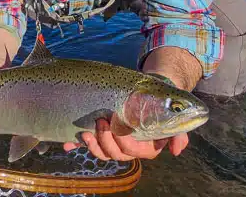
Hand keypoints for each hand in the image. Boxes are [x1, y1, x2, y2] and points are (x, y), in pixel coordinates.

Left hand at [63, 115, 189, 160]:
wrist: (150, 91)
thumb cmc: (160, 103)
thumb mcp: (173, 118)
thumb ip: (178, 134)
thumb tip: (176, 151)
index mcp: (145, 147)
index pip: (132, 151)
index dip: (122, 140)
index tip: (116, 121)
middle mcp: (129, 148)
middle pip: (114, 154)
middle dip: (105, 140)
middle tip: (101, 119)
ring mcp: (114, 143)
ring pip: (101, 153)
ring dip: (92, 145)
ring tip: (86, 131)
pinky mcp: (101, 136)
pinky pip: (87, 145)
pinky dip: (76, 146)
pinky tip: (68, 144)